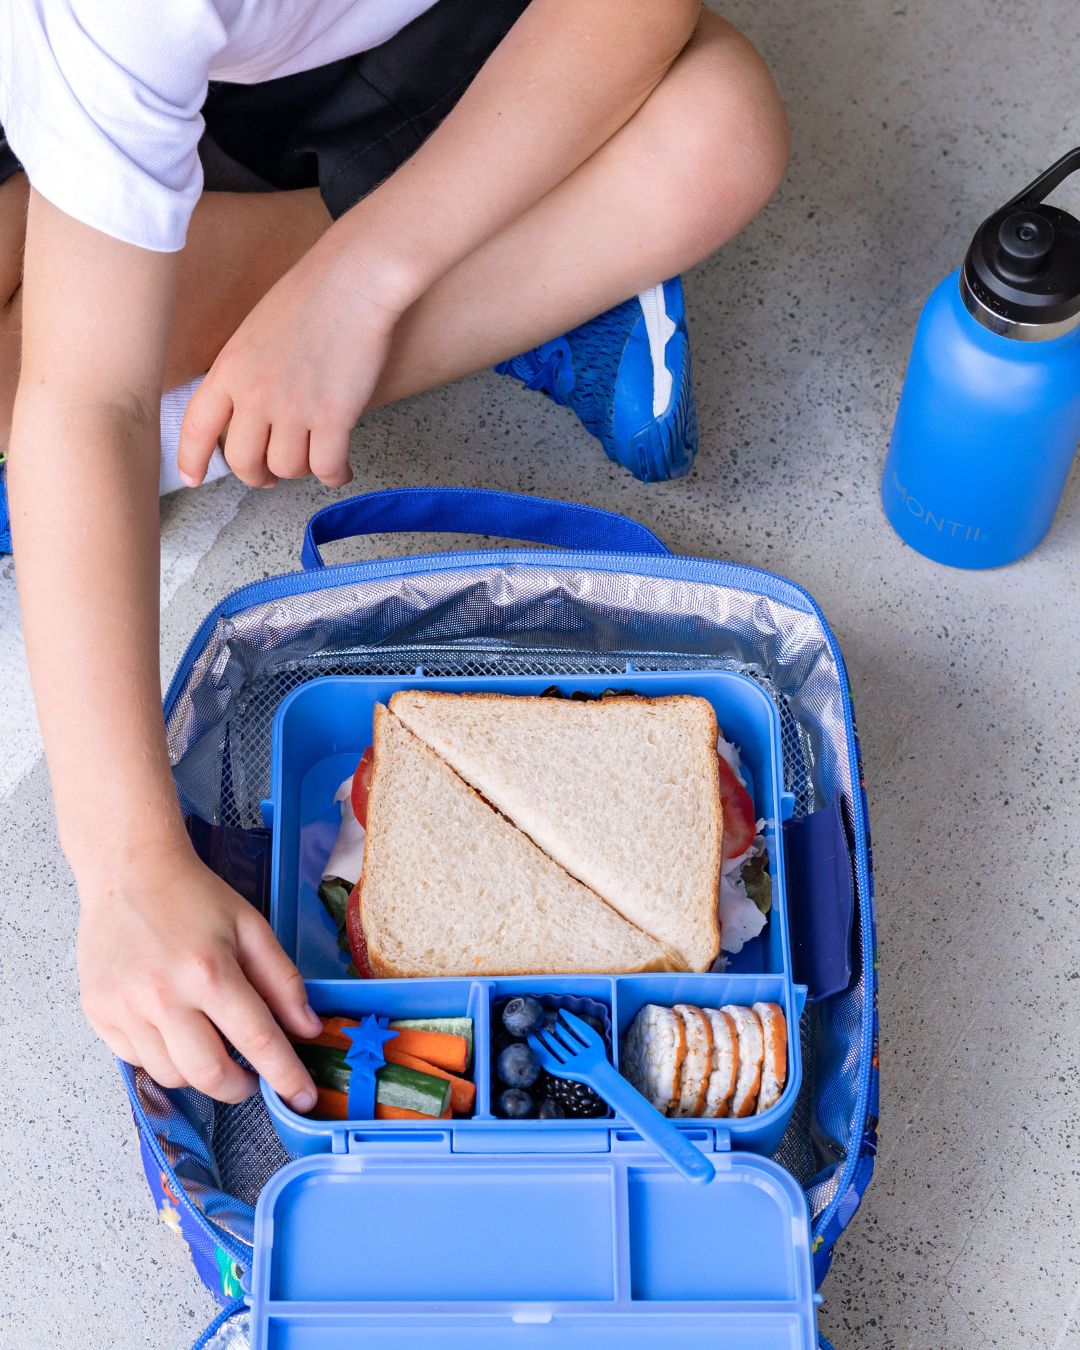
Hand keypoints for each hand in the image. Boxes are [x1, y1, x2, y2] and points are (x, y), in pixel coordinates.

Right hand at [78, 842, 322, 1109]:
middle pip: (209, 1074)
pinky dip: (162, 1057)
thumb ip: (283, 981)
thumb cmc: (193, 896)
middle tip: (251, 1079)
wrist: (129, 872)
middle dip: (239, 1088)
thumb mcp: (252, 927)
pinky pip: (137, 1060)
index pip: (257, 1040)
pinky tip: (173, 1028)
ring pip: (171, 1076)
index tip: (301, 1099)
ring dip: (199, 1073)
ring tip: (209, 1043)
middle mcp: (163, 995)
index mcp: (209, 971)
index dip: (285, 1076)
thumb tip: (307, 1029)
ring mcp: (125, 1007)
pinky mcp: (99, 1013)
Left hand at [177, 236, 408, 489]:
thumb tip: (252, 412)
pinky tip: (340, 468)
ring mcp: (293, 408)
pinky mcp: (333, 417)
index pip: (197, 427)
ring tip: (314, 456)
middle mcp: (255, 394)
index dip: (191, 459)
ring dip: (301, 469)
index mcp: (229, 368)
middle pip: (243, 462)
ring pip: (287, 469)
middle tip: (271, 475)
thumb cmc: (314, 293)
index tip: (193, 479)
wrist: (355, 279)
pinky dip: (334, 475)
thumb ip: (246, 372)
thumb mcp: (256, 330)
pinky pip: (326, 468)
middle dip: (258, 476)